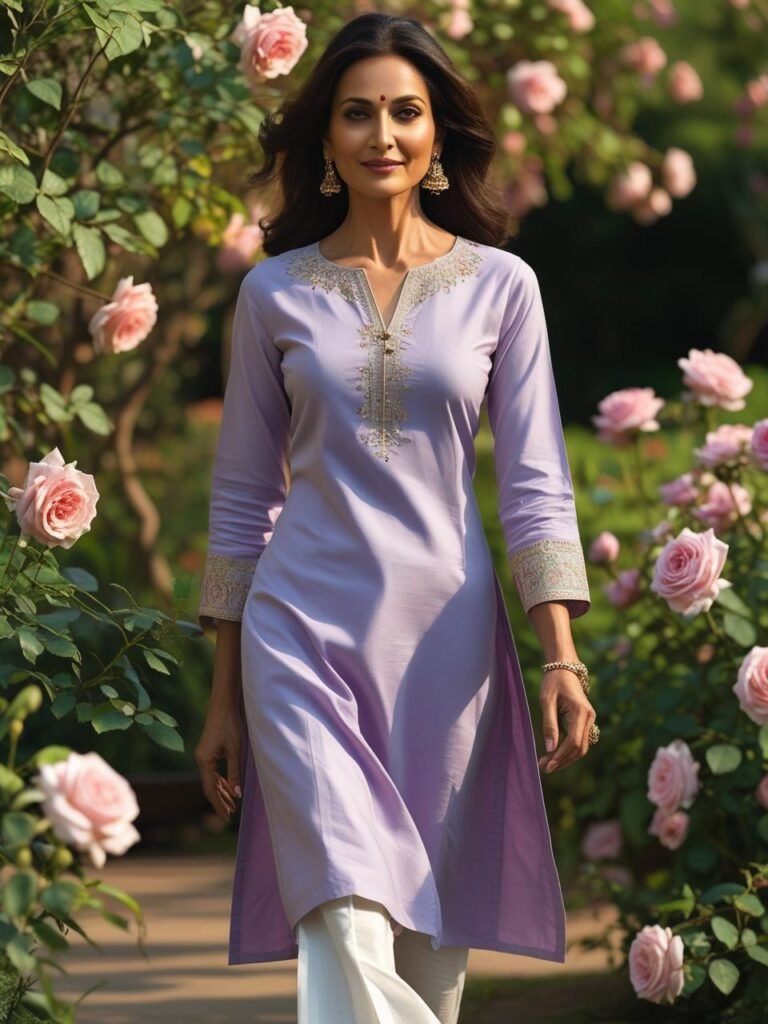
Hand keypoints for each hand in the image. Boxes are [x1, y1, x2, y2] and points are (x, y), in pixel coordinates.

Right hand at [194, 700, 243, 820]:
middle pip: (209, 787)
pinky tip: (228, 787)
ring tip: (231, 804)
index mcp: (204, 761)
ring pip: (211, 780)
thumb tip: (236, 794)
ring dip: (220, 792)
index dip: (219, 804)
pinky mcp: (208, 751)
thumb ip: (234, 772)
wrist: (224, 705)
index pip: (210, 789)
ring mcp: (203, 755)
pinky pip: (213, 771)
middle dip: (219, 801)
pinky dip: (220, 781)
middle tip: (230, 815)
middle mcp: (200, 760)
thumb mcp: (236, 750)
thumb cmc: (230, 725)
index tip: (227, 817)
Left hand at [537, 669, 595, 774]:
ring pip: (582, 747)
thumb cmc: (553, 683)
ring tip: (547, 764)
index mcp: (581, 712)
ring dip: (566, 758)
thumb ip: (549, 724)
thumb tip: (550, 748)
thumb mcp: (546, 701)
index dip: (561, 756)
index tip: (547, 765)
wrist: (565, 668)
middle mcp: (589, 717)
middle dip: (563, 761)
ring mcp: (590, 720)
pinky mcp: (586, 722)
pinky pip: (580, 741)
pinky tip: (555, 755)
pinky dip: (569, 751)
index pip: (573, 741)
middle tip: (544, 768)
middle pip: (580, 748)